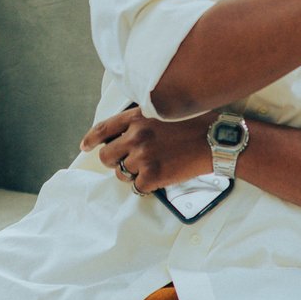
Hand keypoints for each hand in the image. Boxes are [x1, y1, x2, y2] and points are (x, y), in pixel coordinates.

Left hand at [80, 106, 214, 194]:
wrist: (215, 140)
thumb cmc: (194, 124)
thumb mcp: (163, 111)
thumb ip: (141, 121)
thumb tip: (124, 135)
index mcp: (136, 118)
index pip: (103, 129)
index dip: (91, 139)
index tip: (85, 147)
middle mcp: (136, 136)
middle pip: (106, 156)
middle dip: (113, 161)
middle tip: (126, 162)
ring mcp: (143, 157)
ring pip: (122, 173)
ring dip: (133, 174)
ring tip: (152, 167)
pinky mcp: (153, 175)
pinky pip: (137, 187)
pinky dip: (145, 186)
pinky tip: (158, 178)